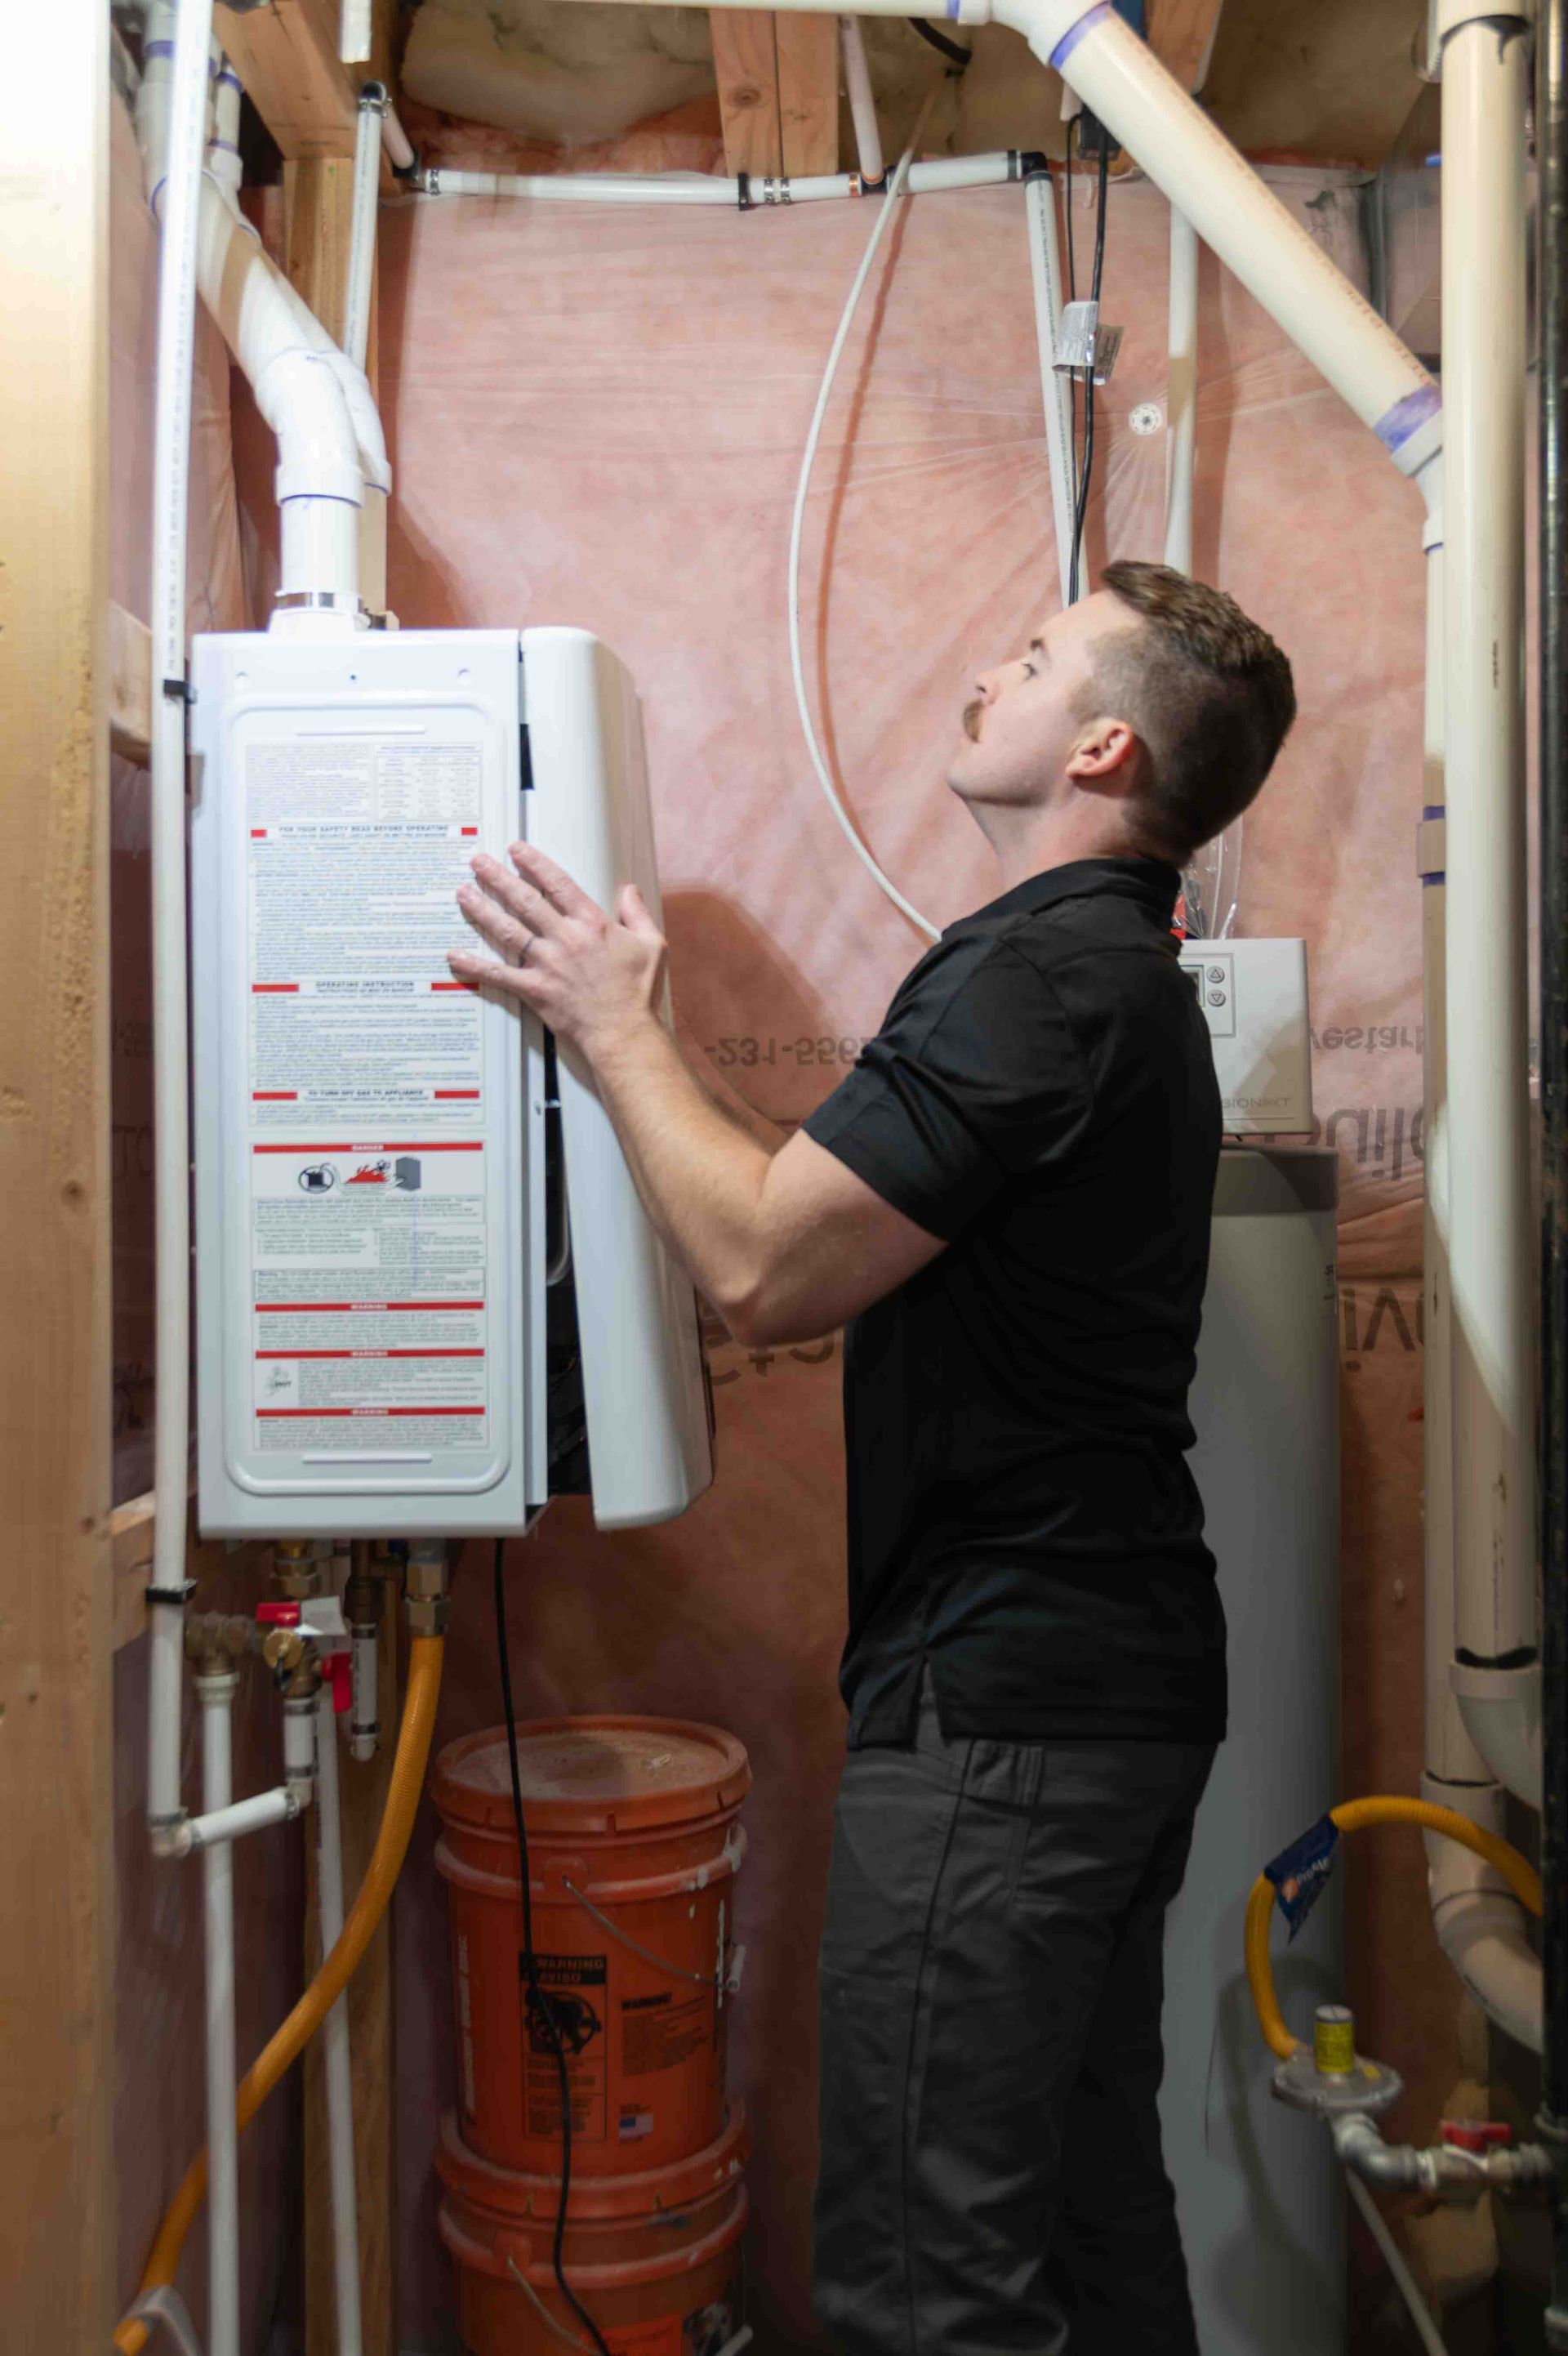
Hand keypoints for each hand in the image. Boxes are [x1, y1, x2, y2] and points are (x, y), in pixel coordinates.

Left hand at [450, 843, 666, 1063]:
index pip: (558, 884)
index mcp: (593, 924)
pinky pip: (499, 975)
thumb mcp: (652, 945)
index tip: (517, 850)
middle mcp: (566, 939)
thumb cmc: (638, 992)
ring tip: (463, 892)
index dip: (535, 863)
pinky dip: (475, 965)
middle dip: (498, 878)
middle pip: (525, 901)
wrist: (624, 1033)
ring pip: (507, 930)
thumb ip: (638, 914)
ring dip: (482, 909)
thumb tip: (629, 890)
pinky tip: (455, 955)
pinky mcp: (535, 989)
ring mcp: (548, 964)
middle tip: (478, 861)